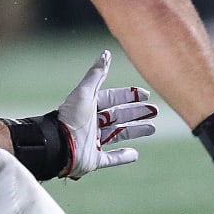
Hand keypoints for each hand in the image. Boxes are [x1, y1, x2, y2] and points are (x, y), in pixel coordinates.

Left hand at [56, 50, 157, 177]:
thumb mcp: (84, 93)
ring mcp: (93, 142)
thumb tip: (106, 54)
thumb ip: (96, 75)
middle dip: (136, 113)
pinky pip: (110, 159)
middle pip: (118, 116)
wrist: (58, 146)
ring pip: (118, 135)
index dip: (128, 96)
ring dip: (135, 131)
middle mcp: (92, 124)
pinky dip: (123, 157)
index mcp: (90, 108)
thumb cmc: (71, 117)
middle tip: (154, 110)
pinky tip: (135, 153)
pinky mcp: (93, 160)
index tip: (145, 94)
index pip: (112, 99)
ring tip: (152, 128)